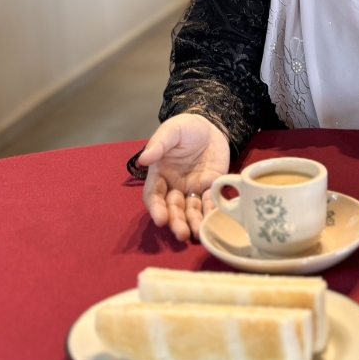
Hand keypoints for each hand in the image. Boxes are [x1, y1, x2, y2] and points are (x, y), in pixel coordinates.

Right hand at [137, 113, 230, 241]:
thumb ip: (159, 144)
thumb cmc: (186, 127)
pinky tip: (214, 221)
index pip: (154, 196)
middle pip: (173, 208)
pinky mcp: (211, 187)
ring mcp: (193, 188)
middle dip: (177, 222)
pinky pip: (210, 202)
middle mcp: (174, 186)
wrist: (211, 125)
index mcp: (160, 174)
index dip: (156, 208)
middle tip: (182, 234)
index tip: (161, 219)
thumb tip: (144, 158)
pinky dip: (211, 212)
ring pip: (191, 210)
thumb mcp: (171, 130)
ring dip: (193, 222)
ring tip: (197, 234)